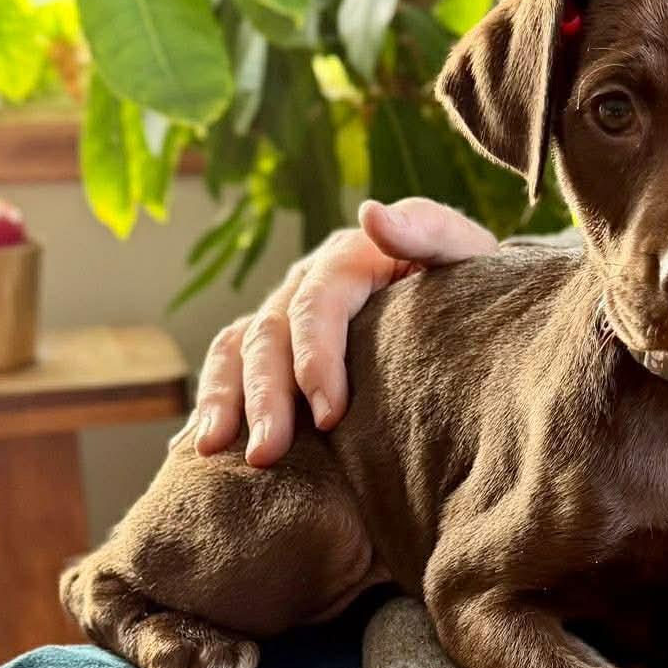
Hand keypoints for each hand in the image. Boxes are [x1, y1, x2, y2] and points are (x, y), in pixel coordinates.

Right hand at [191, 197, 495, 465]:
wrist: (463, 302)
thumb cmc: (470, 284)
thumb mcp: (463, 251)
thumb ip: (427, 230)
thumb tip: (371, 214)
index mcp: (350, 257)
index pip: (319, 304)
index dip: (317, 358)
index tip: (329, 416)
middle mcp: (306, 281)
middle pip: (270, 334)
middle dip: (265, 396)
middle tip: (267, 453)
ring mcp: (284, 311)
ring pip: (236, 351)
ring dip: (224, 401)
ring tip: (217, 451)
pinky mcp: (274, 343)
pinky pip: (228, 369)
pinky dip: (211, 405)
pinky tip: (197, 451)